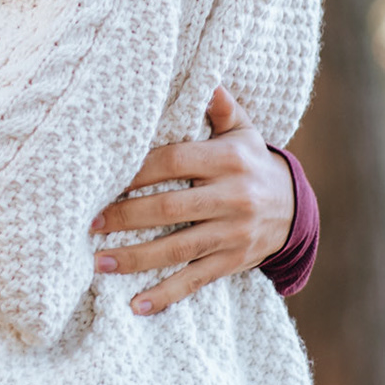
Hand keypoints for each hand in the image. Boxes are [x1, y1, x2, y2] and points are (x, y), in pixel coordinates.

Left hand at [91, 88, 294, 315]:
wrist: (296, 208)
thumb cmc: (252, 162)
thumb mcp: (243, 131)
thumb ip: (220, 106)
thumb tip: (204, 78)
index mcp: (228, 160)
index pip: (173, 162)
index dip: (136, 172)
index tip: (102, 180)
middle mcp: (232, 197)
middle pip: (168, 208)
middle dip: (125, 217)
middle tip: (88, 223)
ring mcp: (233, 234)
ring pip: (177, 249)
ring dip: (135, 259)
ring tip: (98, 263)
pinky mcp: (232, 262)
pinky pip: (195, 280)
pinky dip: (165, 295)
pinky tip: (137, 306)